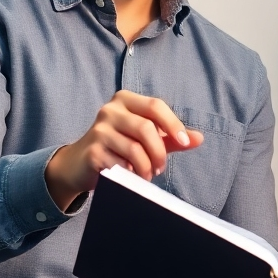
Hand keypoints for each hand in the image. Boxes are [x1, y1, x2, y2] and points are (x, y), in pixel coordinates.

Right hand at [45, 91, 203, 210]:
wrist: (79, 164)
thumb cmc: (118, 147)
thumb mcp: (146, 139)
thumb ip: (171, 138)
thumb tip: (199, 138)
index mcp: (125, 100)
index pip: (155, 106)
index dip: (173, 124)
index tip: (185, 142)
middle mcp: (110, 110)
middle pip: (146, 128)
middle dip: (159, 152)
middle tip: (160, 167)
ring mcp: (99, 130)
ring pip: (134, 149)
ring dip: (147, 167)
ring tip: (147, 175)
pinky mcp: (93, 151)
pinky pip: (121, 164)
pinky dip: (131, 174)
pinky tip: (130, 176)